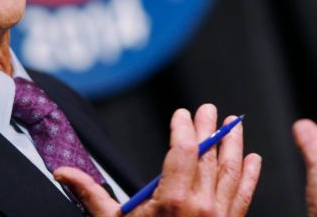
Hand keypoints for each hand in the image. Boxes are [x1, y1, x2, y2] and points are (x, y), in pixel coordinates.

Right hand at [55, 104, 261, 215]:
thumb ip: (91, 194)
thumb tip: (63, 173)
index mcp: (172, 201)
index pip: (184, 150)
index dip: (184, 128)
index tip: (181, 115)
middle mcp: (200, 206)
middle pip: (208, 155)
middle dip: (208, 128)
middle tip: (207, 109)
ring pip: (230, 171)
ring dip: (233, 144)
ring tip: (234, 124)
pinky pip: (244, 196)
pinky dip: (250, 176)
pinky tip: (254, 159)